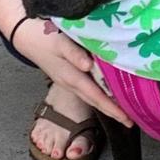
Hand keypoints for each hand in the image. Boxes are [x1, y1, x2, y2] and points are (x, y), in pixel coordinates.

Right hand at [14, 19, 132, 125]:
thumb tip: (88, 66)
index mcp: (72, 77)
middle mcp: (71, 84)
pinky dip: (100, 96)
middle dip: (113, 113)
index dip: (112, 108)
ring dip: (107, 106)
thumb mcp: (60, 42)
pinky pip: (88, 91)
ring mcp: (70, 83)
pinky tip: (108, 95)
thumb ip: (74, 54)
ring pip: (92, 98)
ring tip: (124, 112)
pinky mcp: (69, 77)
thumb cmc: (46, 38)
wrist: (28, 38)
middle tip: (131, 122)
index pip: (96, 96)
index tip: (127, 118)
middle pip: (96, 102)